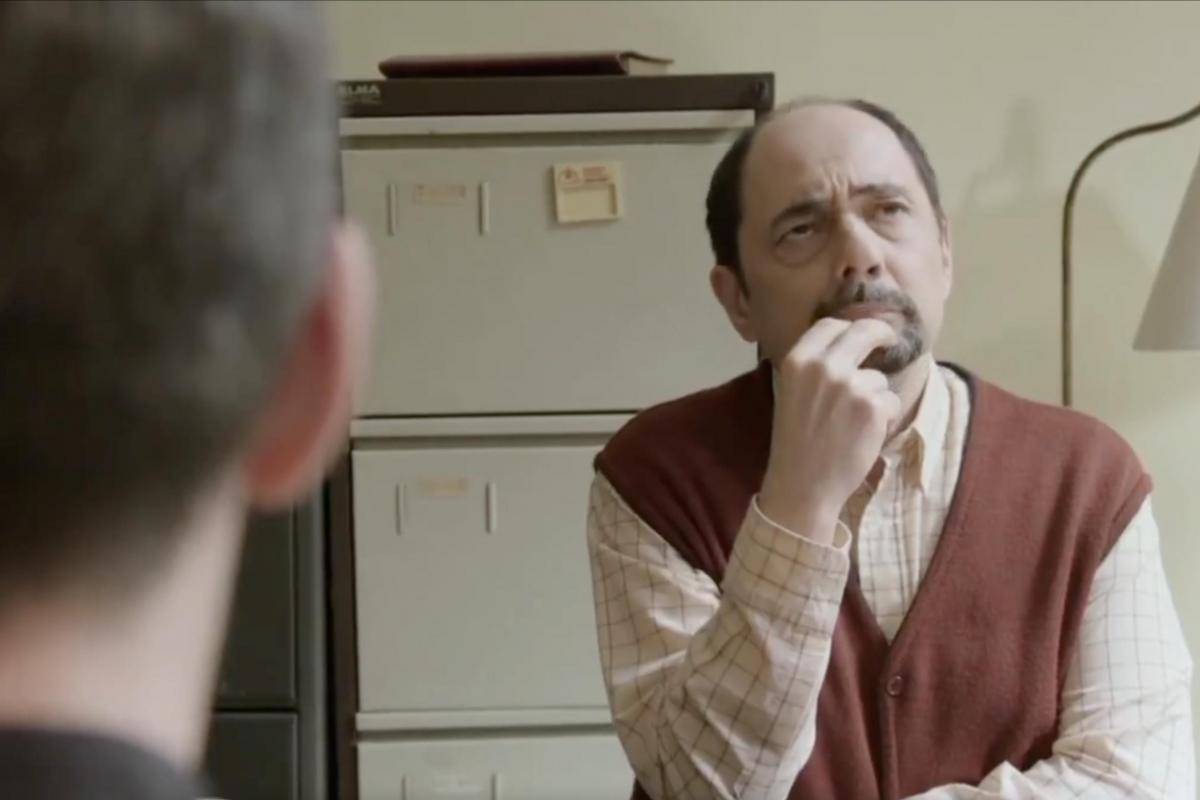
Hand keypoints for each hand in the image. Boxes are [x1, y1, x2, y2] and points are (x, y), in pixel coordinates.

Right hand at [758, 318, 900, 542]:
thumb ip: (815, 365)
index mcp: (798, 360)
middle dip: (881, 333)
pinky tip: (864, 434)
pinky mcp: (874, 407)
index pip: (831, 324)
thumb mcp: (792, 391)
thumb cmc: (795, 440)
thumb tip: (848, 341)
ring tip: (854, 422)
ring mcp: (851, 385)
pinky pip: (891, 400)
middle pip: (864, 331)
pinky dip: (884, 417)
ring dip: (876, 395)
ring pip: (879, 377)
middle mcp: (825, 366)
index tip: (862, 332)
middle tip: (888, 341)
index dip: (850, 326)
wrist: (802, 483)